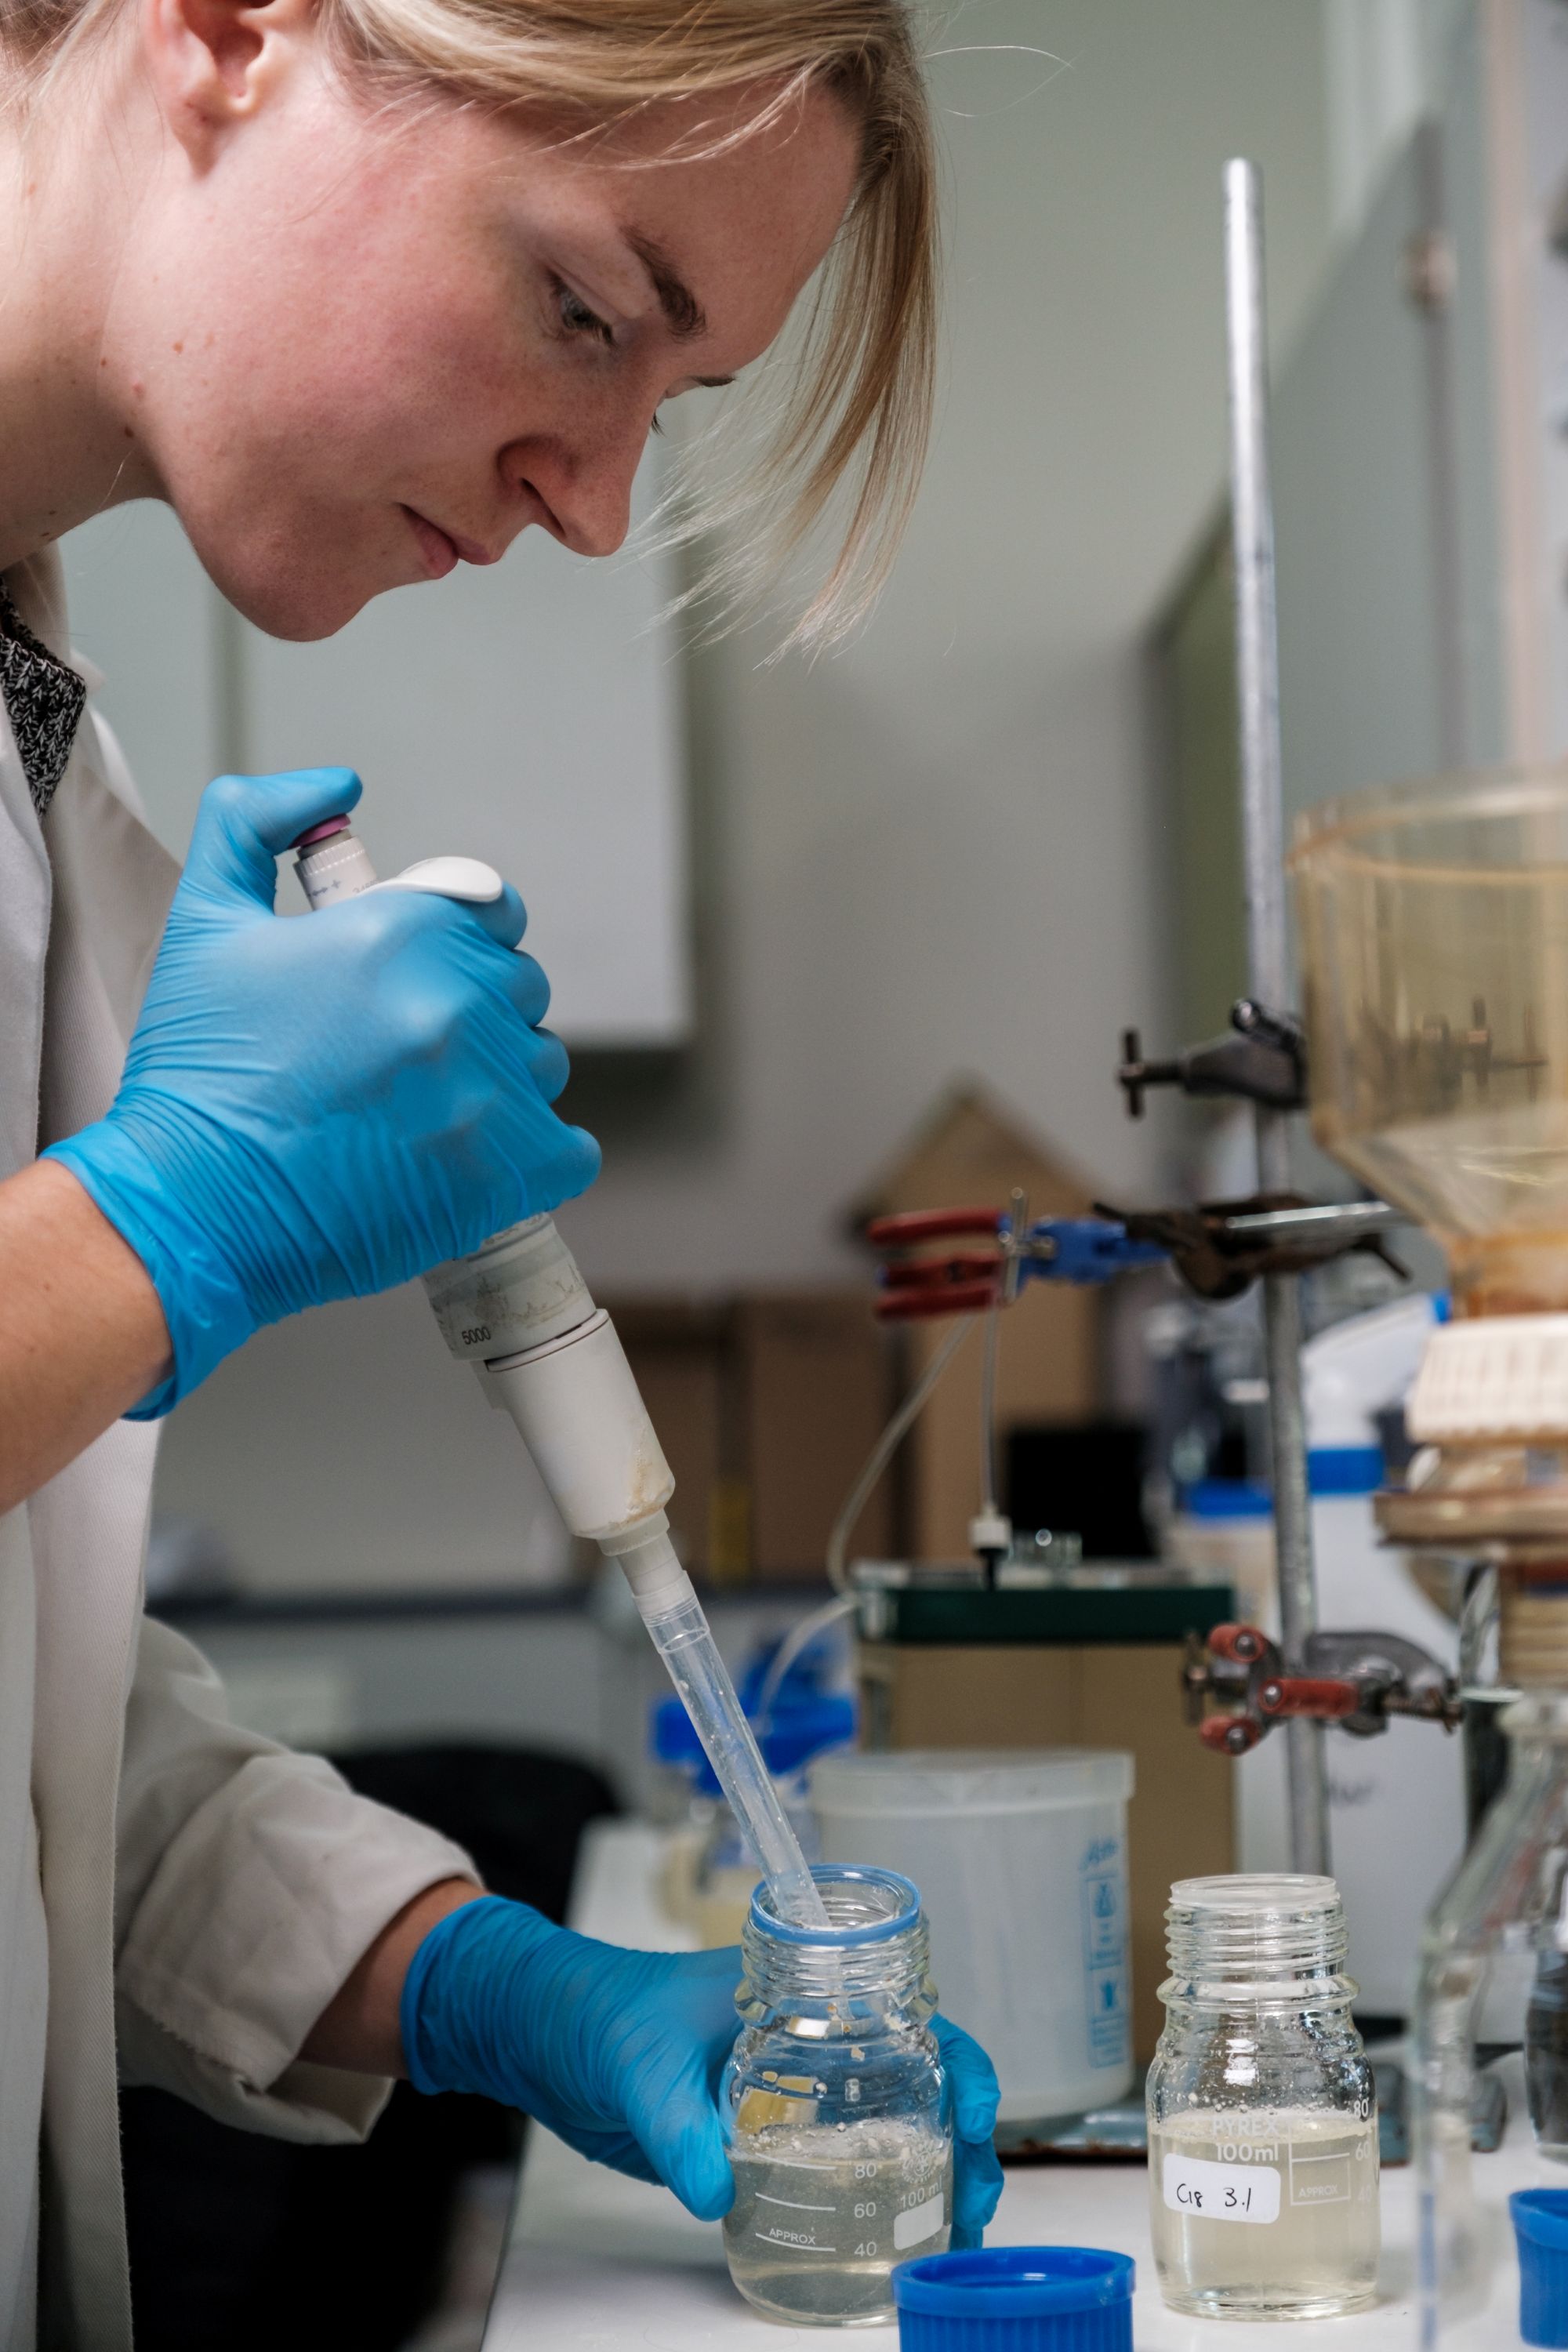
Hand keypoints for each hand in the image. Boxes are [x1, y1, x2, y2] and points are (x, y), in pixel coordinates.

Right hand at [44, 767, 597, 1413]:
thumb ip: (258, 822)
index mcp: (399, 933)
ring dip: (498, 1082)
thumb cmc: (198, 1075)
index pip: (494, 910)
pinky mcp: (508, 1174)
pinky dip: (534, 1155)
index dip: (461, 940)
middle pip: (517, 988)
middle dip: (470, 1011)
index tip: (421, 978)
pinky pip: (568, 1150)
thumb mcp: (205, 919)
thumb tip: (339, 785)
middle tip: (397, 1055)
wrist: (189, 1206)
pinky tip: (470, 1159)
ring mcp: (489, 1093)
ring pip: (540, 1065)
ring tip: (417, 1112)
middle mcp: (456, 1004)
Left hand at [400, 1897, 1003, 2239]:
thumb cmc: (598, 2013)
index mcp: (803, 1991)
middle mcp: (811, 2037)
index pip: (908, 2016)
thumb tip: (717, 2193)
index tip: (974, 2113)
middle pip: (919, 2078)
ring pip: (886, 2125)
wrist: (544, 2035)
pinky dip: (870, 2196)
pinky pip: (834, 2162)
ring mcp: (789, 2088)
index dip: (959, 2061)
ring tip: (955, 2231)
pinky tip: (890, 2238)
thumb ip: (680, 2130)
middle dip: (965, 2136)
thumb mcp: (643, 2065)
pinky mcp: (760, 2133)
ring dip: (930, 2172)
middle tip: (977, 2200)